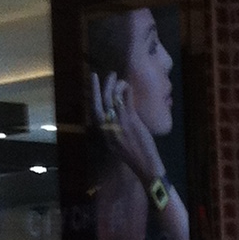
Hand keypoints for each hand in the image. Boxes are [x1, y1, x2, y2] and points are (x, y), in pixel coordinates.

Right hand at [88, 67, 162, 189]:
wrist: (145, 165)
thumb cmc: (133, 156)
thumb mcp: (115, 144)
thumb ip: (111, 130)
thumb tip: (110, 117)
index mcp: (104, 132)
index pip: (94, 109)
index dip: (94, 93)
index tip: (94, 80)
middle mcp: (109, 125)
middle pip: (102, 101)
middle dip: (101, 85)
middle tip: (105, 74)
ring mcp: (120, 122)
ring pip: (113, 98)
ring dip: (115, 85)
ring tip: (118, 77)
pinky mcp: (132, 121)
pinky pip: (126, 102)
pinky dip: (126, 91)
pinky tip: (128, 86)